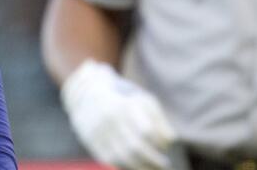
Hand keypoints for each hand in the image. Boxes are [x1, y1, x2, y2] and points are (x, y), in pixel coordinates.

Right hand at [62, 60, 177, 169]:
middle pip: (135, 147)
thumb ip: (159, 120)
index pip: (147, 131)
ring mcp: (100, 132)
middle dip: (153, 161)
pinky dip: (127, 167)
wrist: (87, 94)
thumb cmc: (125, 100)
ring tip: (152, 168)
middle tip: (164, 164)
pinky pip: (112, 161)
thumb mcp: (143, 101)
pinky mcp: (93, 143)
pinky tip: (137, 166)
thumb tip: (169, 142)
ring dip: (142, 167)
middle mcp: (111, 119)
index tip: (165, 146)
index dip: (160, 142)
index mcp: (125, 105)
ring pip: (123, 158)